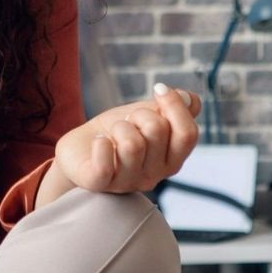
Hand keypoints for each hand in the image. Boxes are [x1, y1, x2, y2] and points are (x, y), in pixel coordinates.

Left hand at [53, 83, 201, 194]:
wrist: (81, 148)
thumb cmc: (117, 132)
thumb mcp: (147, 115)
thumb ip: (172, 108)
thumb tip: (190, 99)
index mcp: (172, 160)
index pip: (188, 134)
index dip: (175, 105)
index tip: (159, 88)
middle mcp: (154, 176)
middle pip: (158, 130)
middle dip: (140, 114)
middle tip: (127, 121)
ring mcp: (127, 182)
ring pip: (132, 144)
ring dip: (119, 127)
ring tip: (112, 134)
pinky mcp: (99, 183)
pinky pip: (104, 163)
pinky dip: (100, 143)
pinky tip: (98, 142)